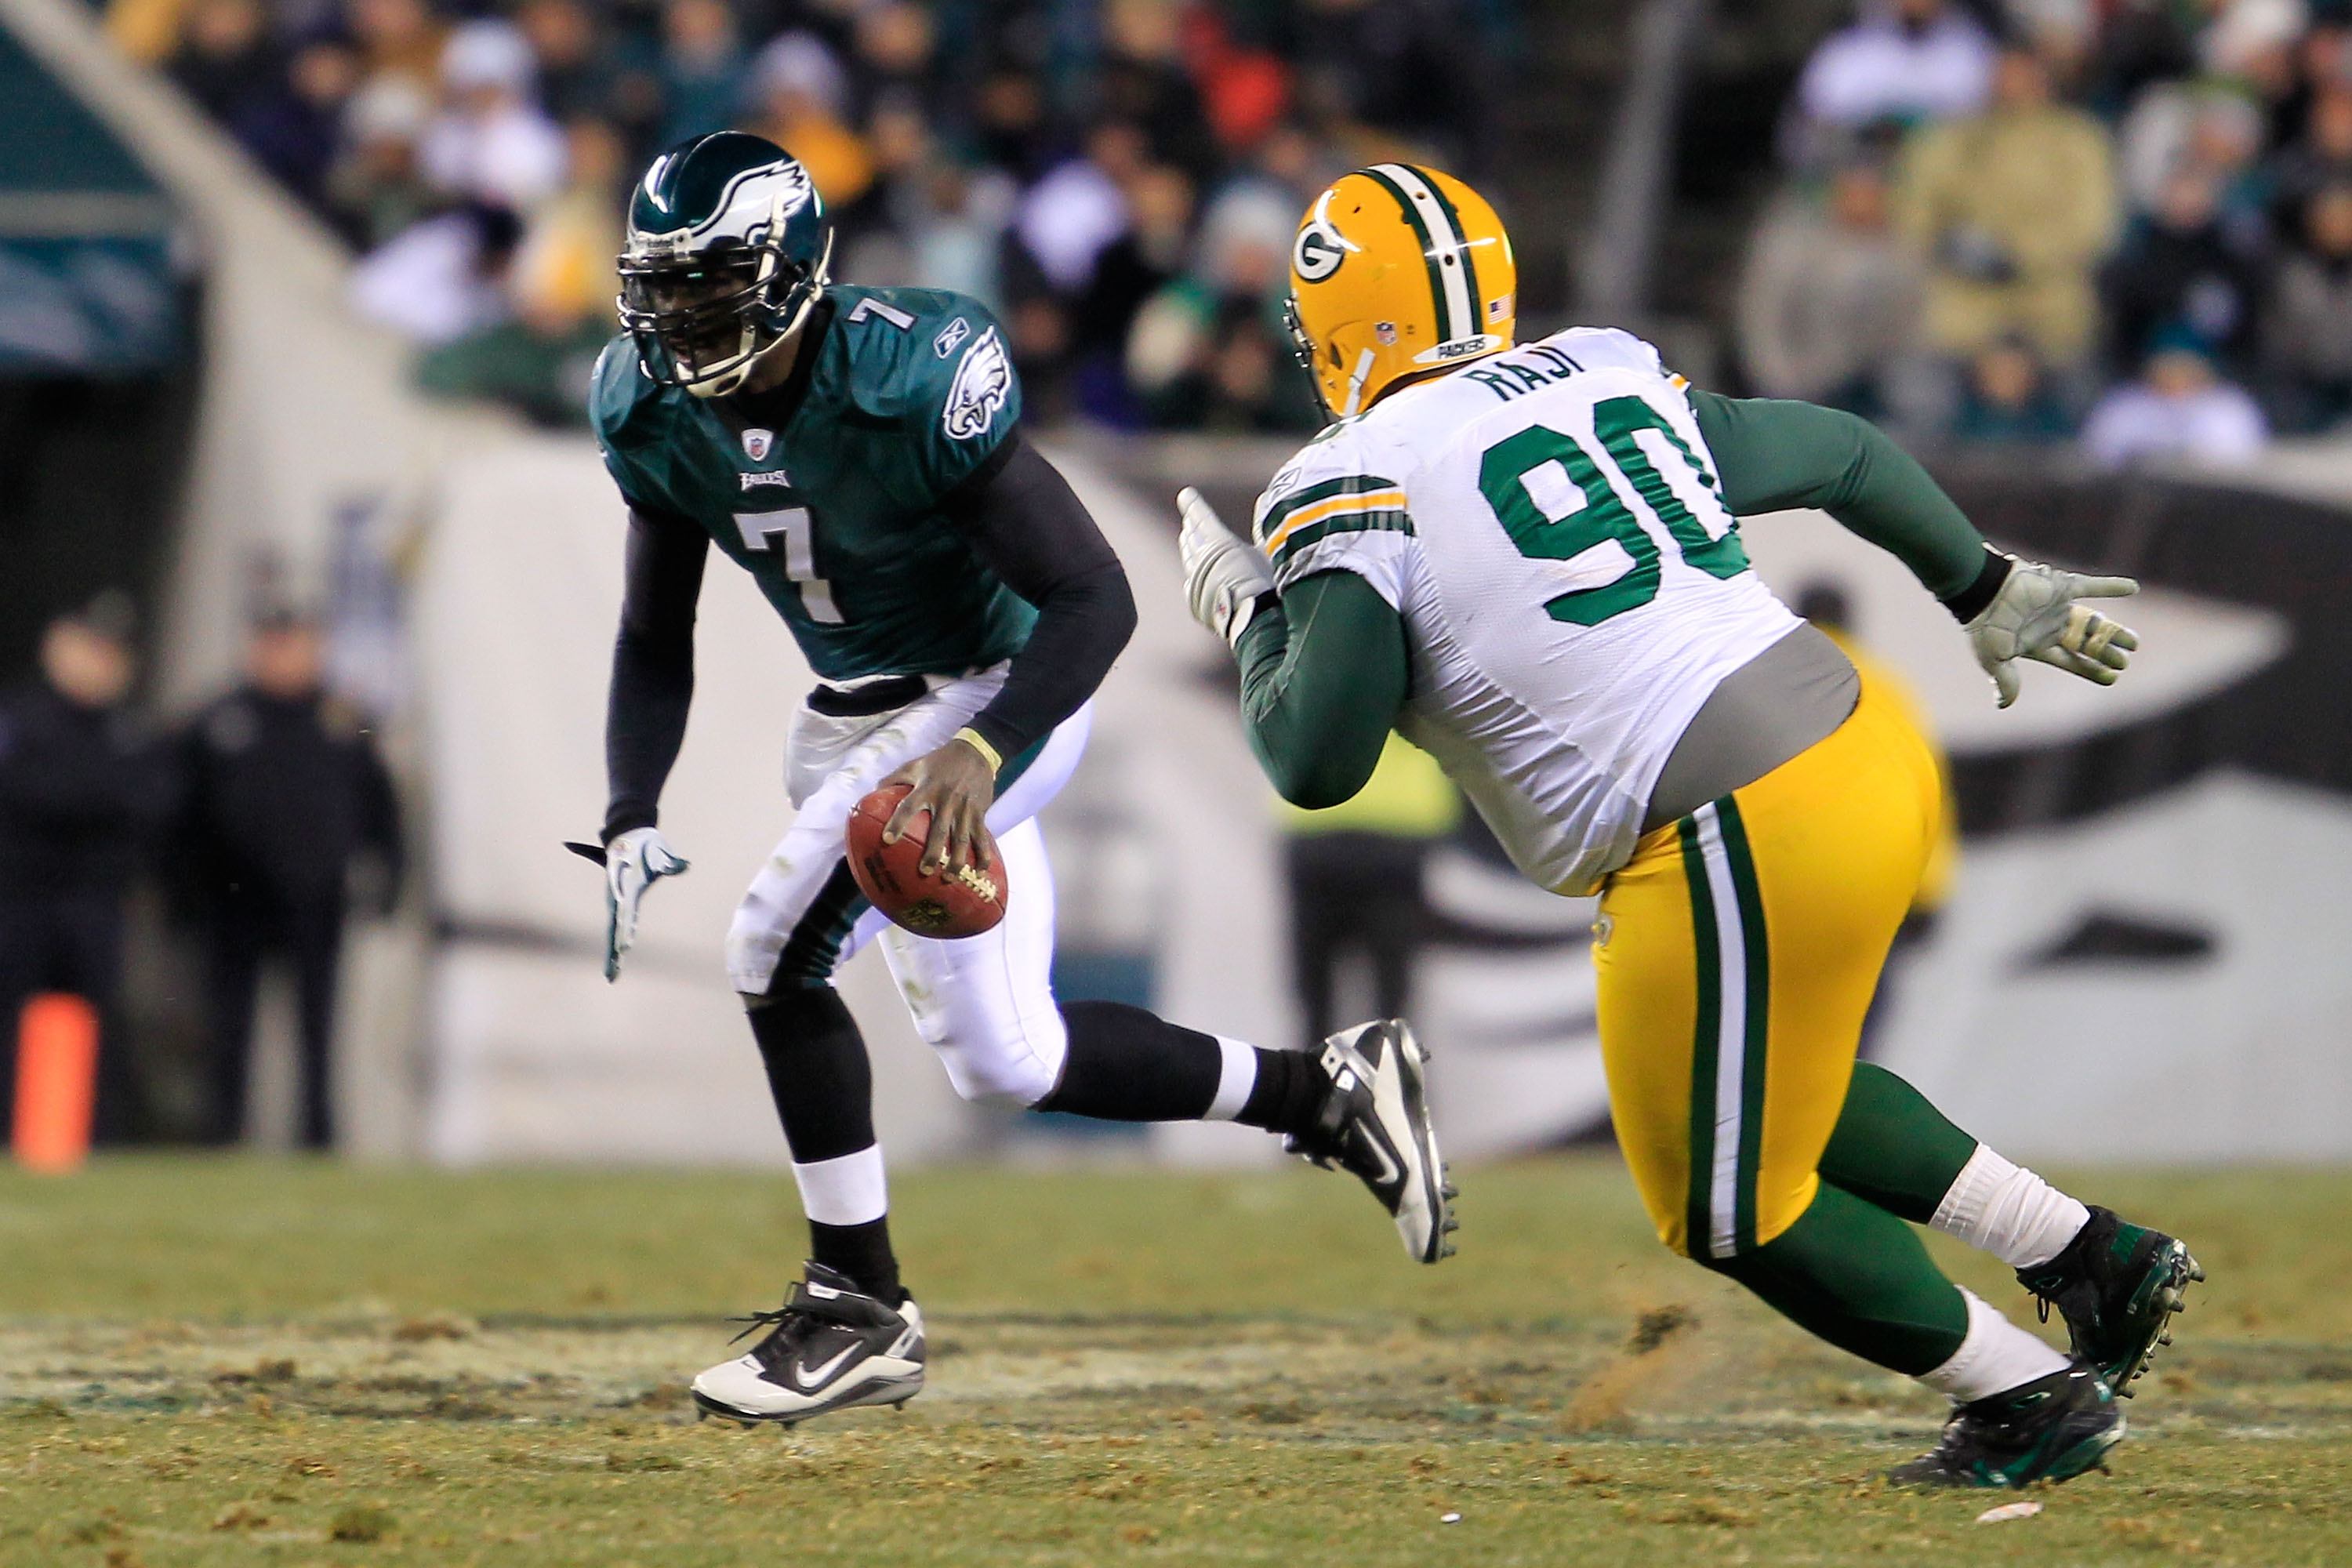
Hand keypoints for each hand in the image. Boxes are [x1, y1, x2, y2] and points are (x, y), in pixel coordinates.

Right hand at [595, 826, 687, 981]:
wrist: (629, 834)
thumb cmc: (647, 845)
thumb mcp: (660, 852)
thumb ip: (671, 863)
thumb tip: (685, 866)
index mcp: (627, 888)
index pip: (626, 914)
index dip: (626, 931)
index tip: (625, 948)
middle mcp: (618, 897)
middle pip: (614, 929)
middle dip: (613, 953)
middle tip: (611, 975)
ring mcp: (616, 901)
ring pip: (613, 931)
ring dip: (612, 953)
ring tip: (611, 975)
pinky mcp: (619, 903)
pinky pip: (617, 926)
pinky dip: (616, 943)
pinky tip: (618, 959)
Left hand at [882, 735, 996, 876]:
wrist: (975, 753)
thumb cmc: (939, 761)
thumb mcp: (914, 765)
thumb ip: (893, 779)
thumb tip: (871, 795)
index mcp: (926, 788)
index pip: (908, 807)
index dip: (897, 823)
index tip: (887, 840)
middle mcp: (946, 800)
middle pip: (939, 831)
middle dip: (933, 853)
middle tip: (925, 871)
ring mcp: (964, 808)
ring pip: (962, 839)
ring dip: (957, 860)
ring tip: (949, 878)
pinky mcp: (979, 812)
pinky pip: (982, 837)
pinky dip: (983, 855)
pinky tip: (979, 871)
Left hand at [1178, 486, 1274, 648]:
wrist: (1255, 620)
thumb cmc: (1268, 582)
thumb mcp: (1268, 550)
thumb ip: (1262, 526)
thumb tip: (1263, 499)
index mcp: (1220, 542)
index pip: (1203, 518)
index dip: (1193, 506)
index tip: (1184, 494)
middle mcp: (1203, 558)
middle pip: (1193, 536)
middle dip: (1192, 525)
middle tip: (1189, 518)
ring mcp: (1196, 579)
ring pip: (1189, 557)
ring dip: (1189, 544)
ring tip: (1187, 536)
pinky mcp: (1194, 599)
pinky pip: (1190, 578)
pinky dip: (1191, 569)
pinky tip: (1189, 570)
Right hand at [1964, 556, 2139, 708]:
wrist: (1983, 591)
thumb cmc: (1987, 627)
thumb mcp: (1994, 659)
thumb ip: (2005, 680)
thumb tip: (2003, 705)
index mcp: (2038, 645)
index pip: (2070, 662)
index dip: (2091, 670)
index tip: (2112, 678)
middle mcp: (2051, 627)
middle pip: (2086, 644)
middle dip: (2105, 653)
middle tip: (2125, 661)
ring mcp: (2058, 606)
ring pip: (2093, 621)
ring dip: (2113, 630)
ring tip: (2134, 642)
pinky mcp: (2061, 586)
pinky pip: (2090, 586)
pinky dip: (2111, 587)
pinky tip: (2133, 588)